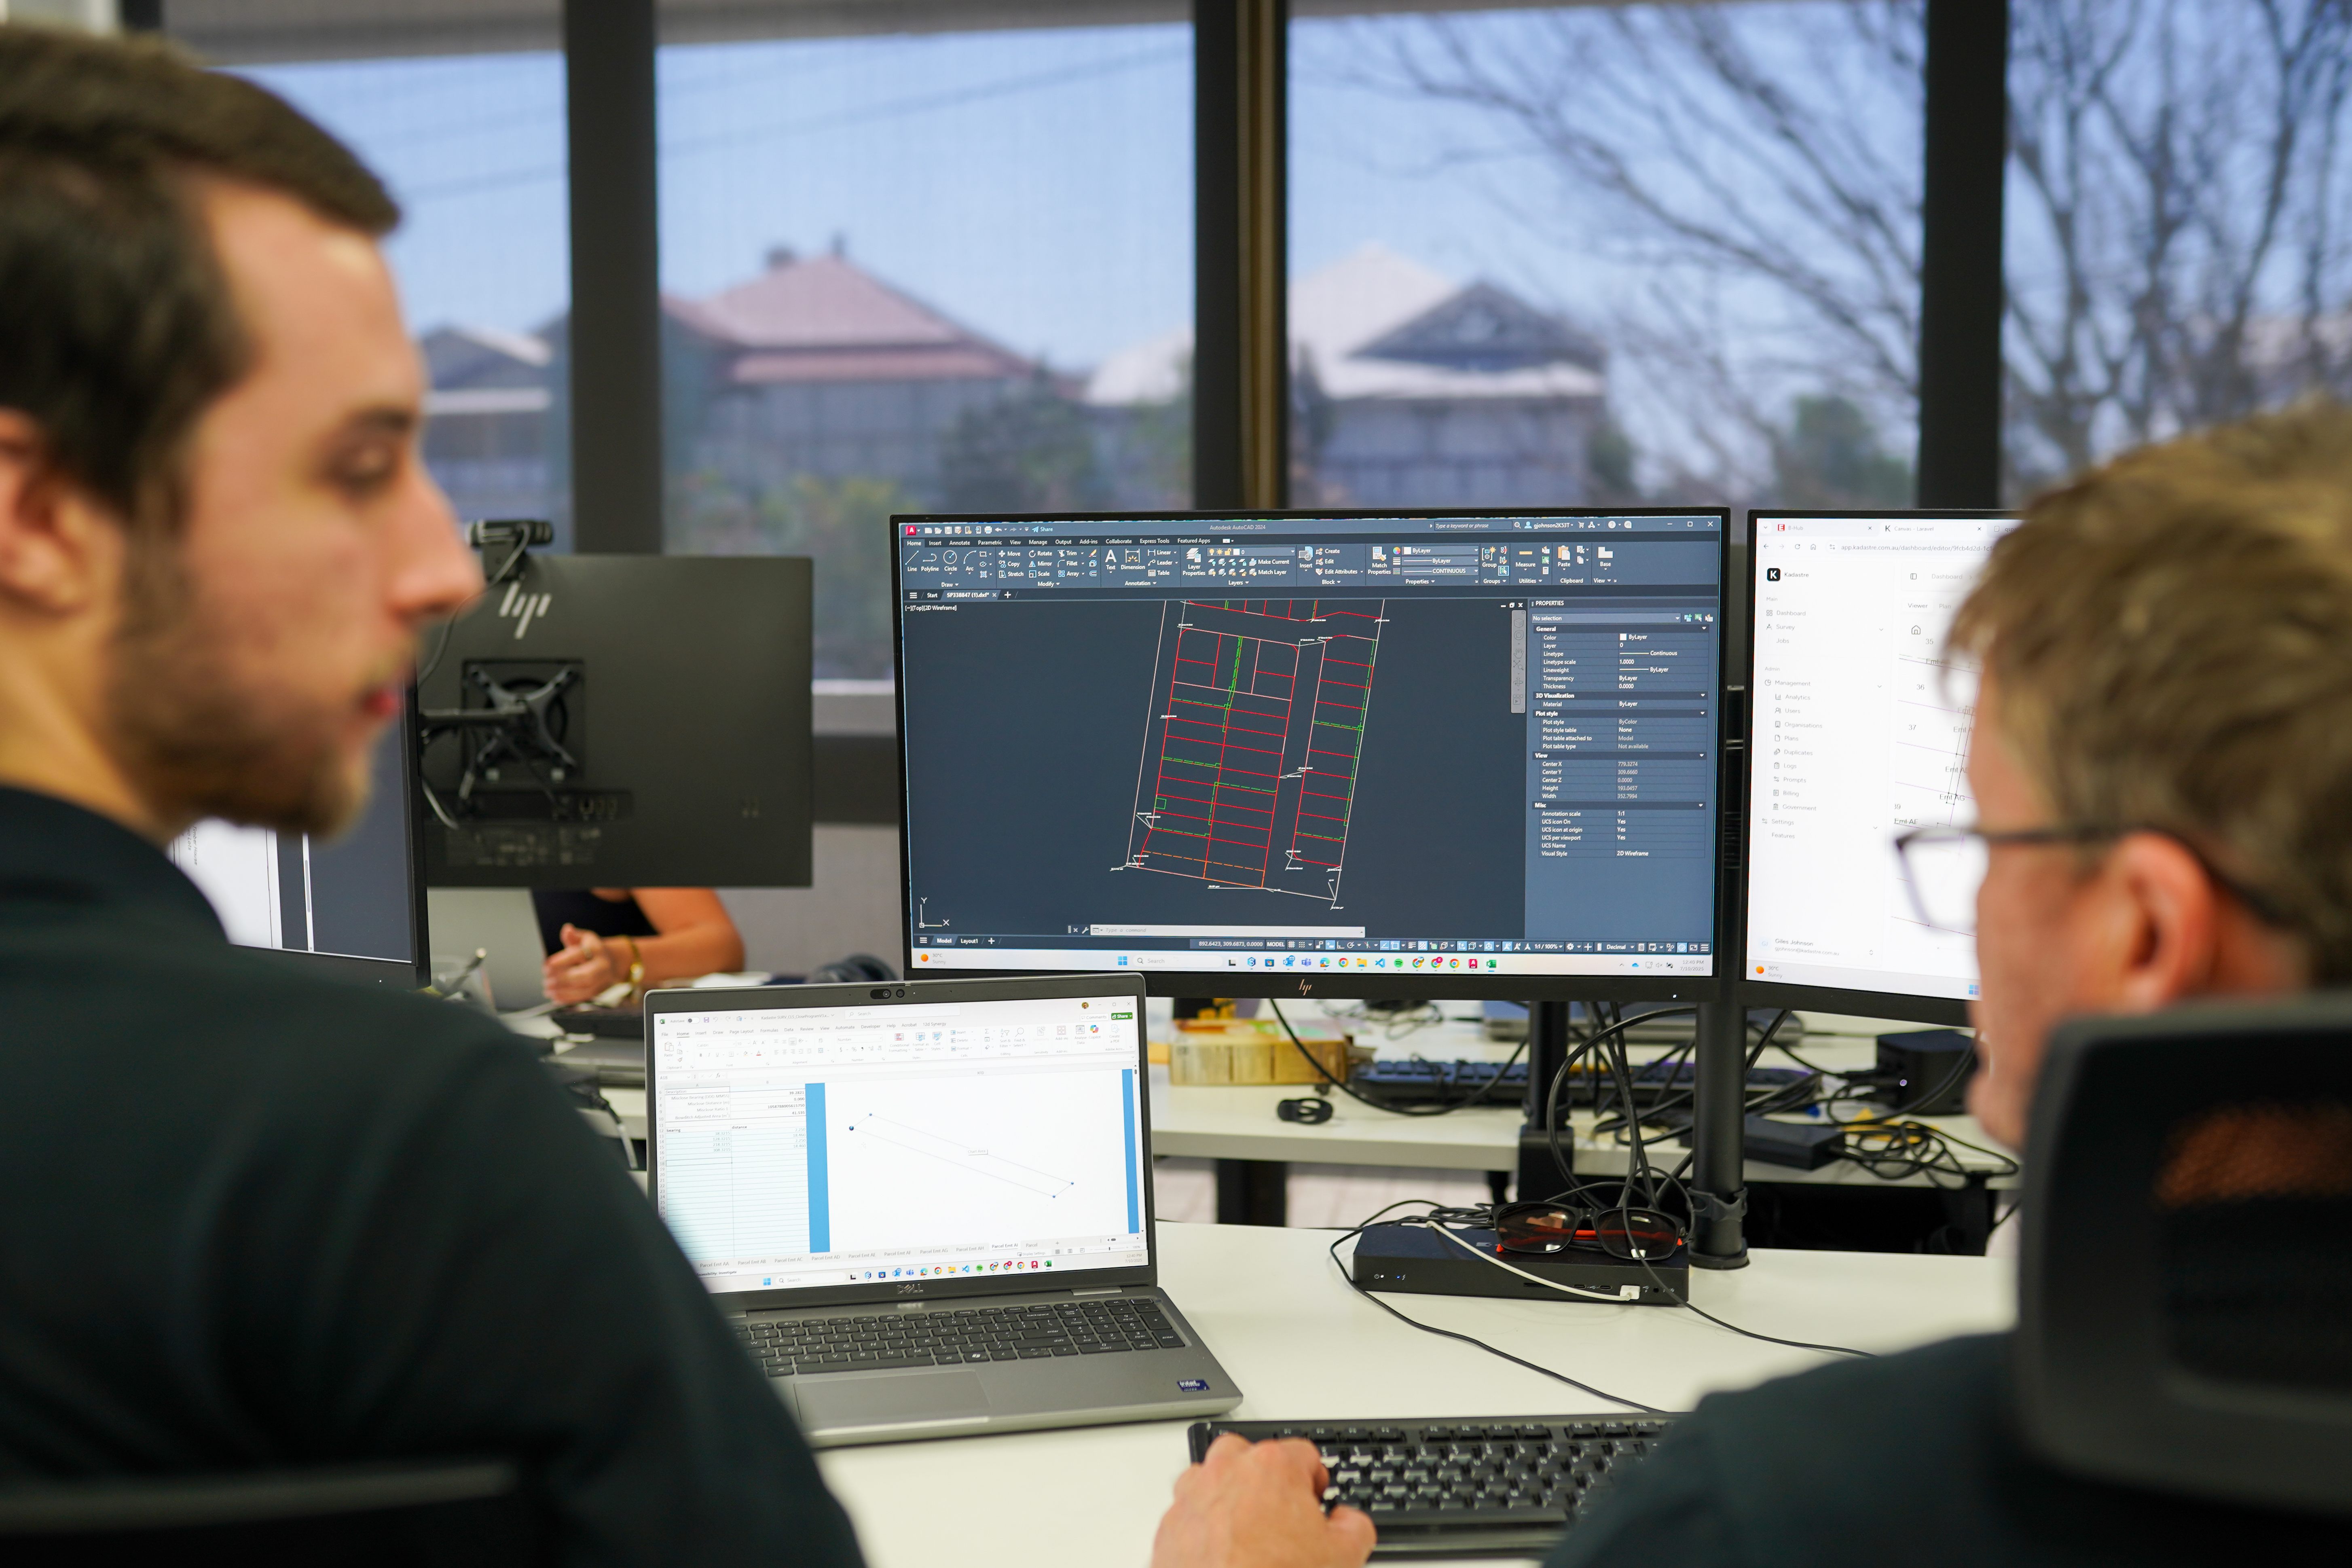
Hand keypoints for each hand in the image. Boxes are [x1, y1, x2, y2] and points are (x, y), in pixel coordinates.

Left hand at [543, 923, 617, 1003]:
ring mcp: (602, 980)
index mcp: (596, 949)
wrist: (611, 961)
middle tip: (546, 980)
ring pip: (585, 989)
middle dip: (563, 979)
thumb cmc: (592, 949)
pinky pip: (584, 998)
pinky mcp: (599, 991)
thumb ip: (573, 937)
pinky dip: (568, 999)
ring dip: (564, 992)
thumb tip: (567, 930)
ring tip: (547, 990)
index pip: (580, 954)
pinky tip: (555, 997)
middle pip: (585, 975)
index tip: (546, 965)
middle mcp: (602, 965)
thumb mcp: (584, 939)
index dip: (562, 960)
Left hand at [1151, 1435, 1374, 1567]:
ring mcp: (1193, 1496)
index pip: (1302, 1454)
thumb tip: (1347, 1520)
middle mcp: (1227, 1471)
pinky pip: (1190, 1513)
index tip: (1315, 1499)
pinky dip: (1204, 1527)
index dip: (1314, 1480)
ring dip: (1230, 1498)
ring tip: (1248, 1536)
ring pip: (1214, 1479)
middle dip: (1267, 1481)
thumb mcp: (1343, 1556)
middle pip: (1252, 1457)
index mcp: (1271, 1467)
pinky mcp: (1169, 1526)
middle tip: (1281, 1516)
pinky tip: (1222, 1554)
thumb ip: (1353, 1526)